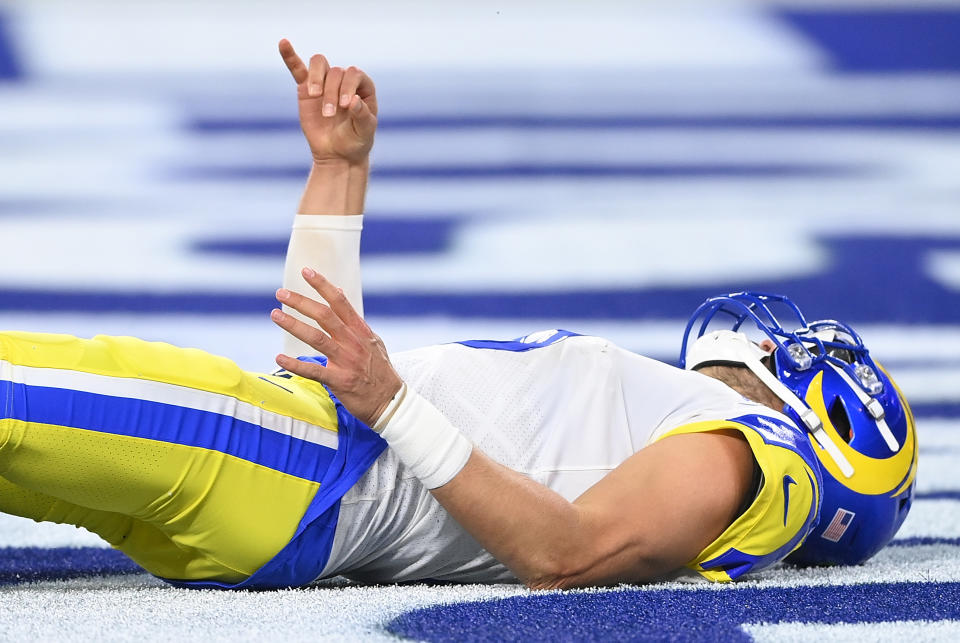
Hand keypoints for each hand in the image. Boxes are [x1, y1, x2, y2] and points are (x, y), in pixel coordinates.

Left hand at [271, 268, 401, 425]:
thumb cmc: (379, 371)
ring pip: (317, 338)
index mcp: (361, 331)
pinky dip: (295, 364)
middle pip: (325, 316)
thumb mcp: (373, 341)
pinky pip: (314, 371)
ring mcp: (347, 361)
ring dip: (294, 325)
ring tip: (275, 315)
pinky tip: (279, 358)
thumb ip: (354, 320)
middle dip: (302, 302)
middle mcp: (354, 343)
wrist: (391, 402)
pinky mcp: (340, 381)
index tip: (306, 272)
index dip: (323, 286)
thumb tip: (341, 292)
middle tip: (281, 293)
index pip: (341, 302)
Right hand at [279, 39, 377, 165]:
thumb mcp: (364, 132)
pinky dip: (290, 55)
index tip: (346, 105)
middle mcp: (344, 80)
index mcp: (363, 86)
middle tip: (328, 115)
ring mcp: (325, 82)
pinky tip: (283, 43)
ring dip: (316, 79)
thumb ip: (363, 116)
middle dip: (331, 92)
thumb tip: (354, 101)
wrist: (337, 154)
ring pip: (319, 64)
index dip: (349, 86)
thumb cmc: (355, 141)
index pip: (354, 74)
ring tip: (315, 96)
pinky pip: (297, 68)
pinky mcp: (306, 88)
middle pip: (335, 72)